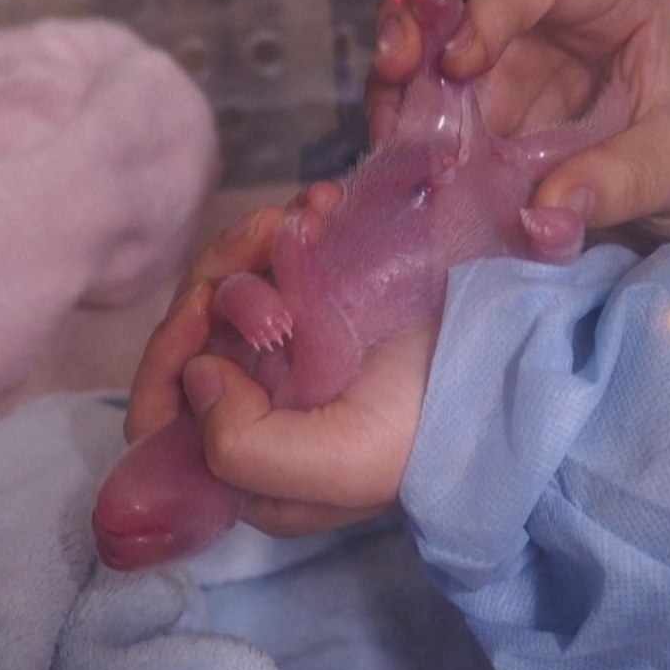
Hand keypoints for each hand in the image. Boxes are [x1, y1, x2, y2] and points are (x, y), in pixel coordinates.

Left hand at [124, 182, 430, 535]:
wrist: (509, 368)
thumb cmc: (428, 431)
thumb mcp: (340, 466)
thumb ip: (247, 449)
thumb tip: (200, 376)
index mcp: (248, 465)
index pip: (160, 423)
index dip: (168, 362)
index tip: (206, 309)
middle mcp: (254, 409)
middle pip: (188, 340)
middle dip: (219, 282)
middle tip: (271, 240)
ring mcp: (284, 350)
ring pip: (222, 288)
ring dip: (251, 244)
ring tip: (309, 213)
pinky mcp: (315, 299)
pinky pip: (266, 258)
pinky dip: (284, 226)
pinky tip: (323, 204)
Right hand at [368, 0, 669, 247]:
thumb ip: (624, 181)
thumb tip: (547, 213)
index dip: (488, 9)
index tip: (459, 62)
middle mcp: (542, 6)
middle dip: (415, 11)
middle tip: (395, 66)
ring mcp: (500, 51)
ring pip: (423, 32)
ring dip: (394, 73)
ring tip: (389, 127)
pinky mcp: (473, 100)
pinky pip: (420, 97)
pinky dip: (400, 122)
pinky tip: (397, 155)